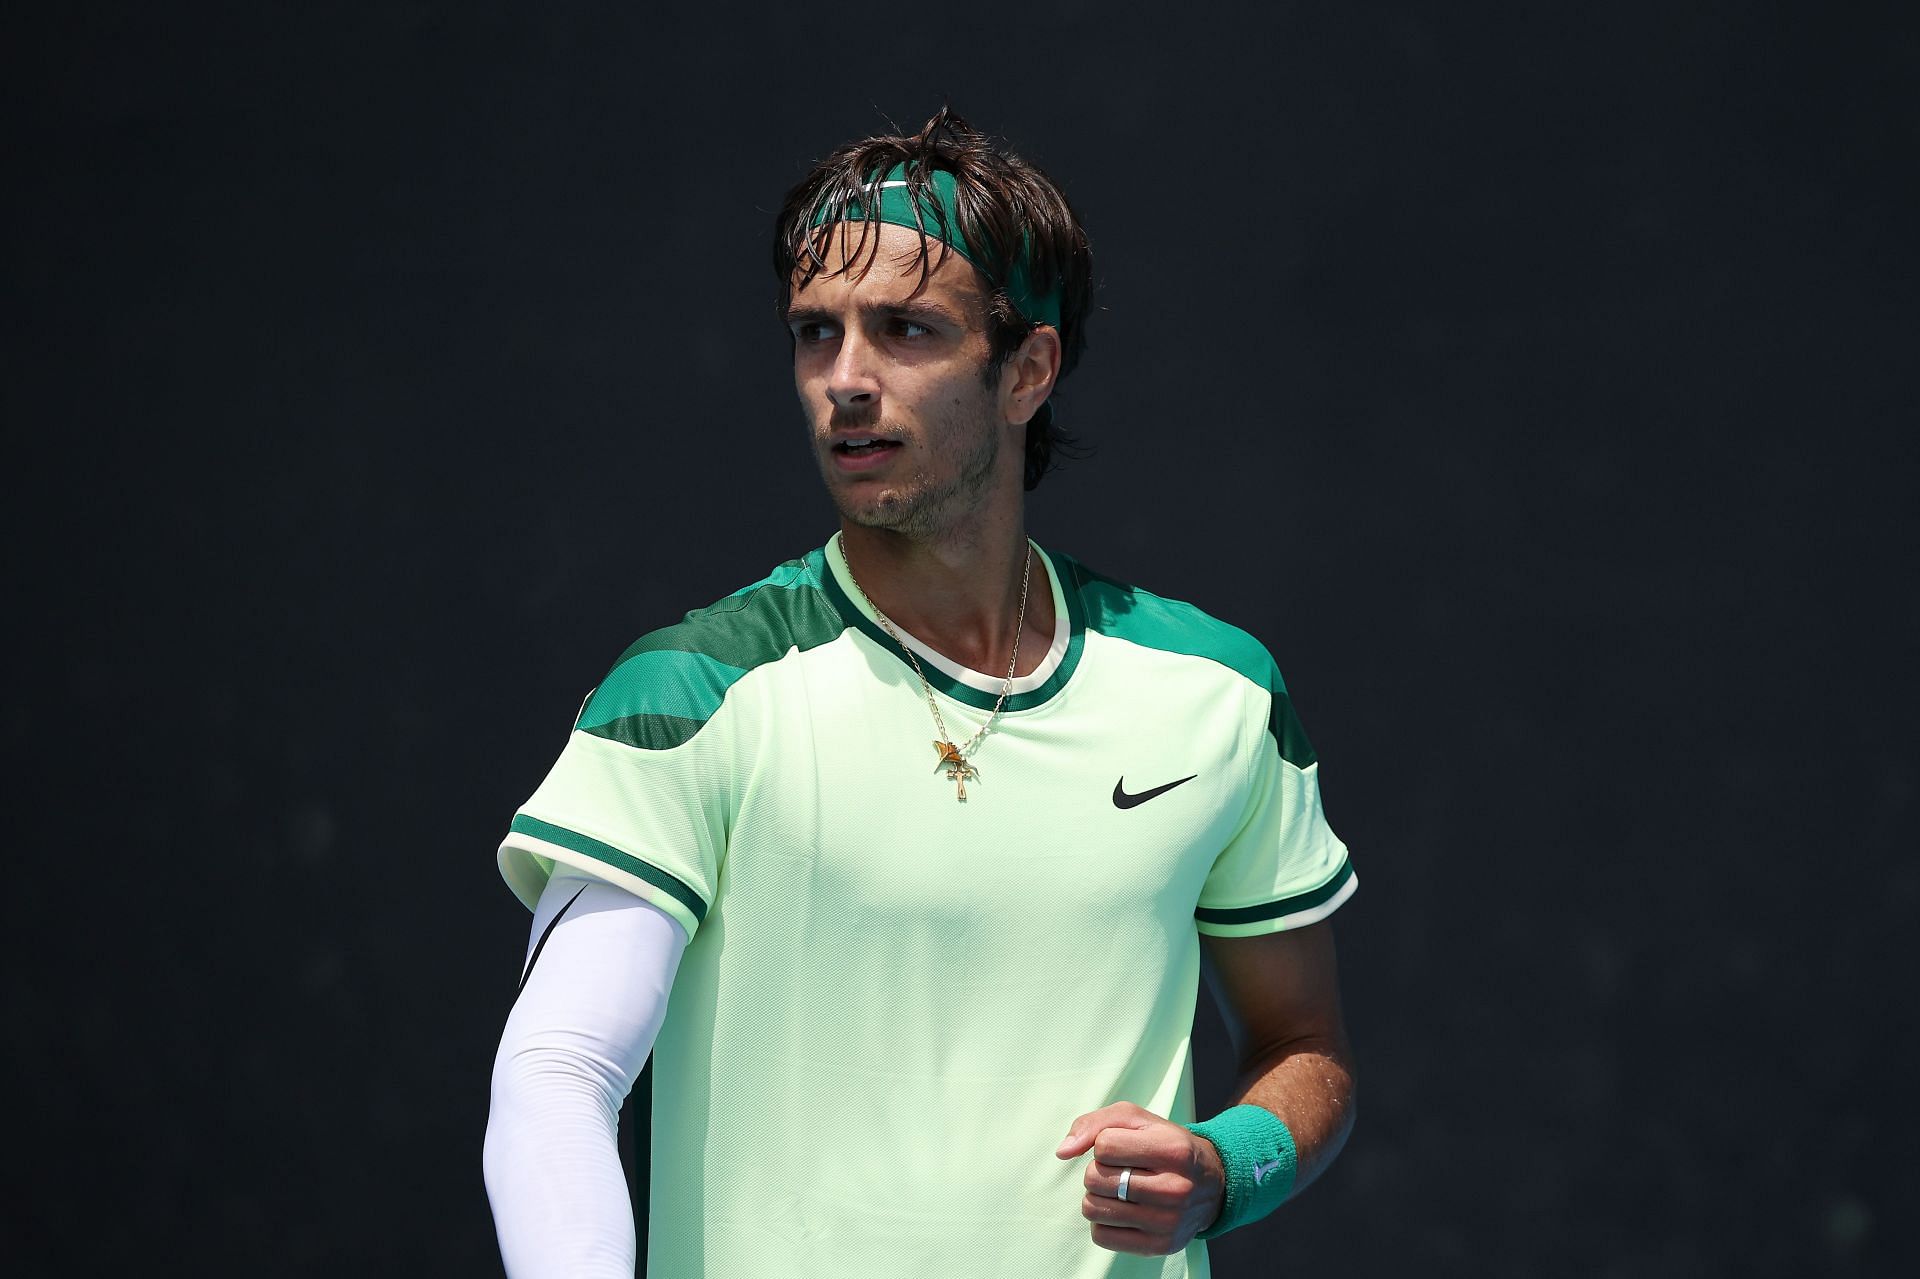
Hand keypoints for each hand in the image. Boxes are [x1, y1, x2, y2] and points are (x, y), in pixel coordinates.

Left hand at [1054, 1101, 1225, 1255]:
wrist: (1211, 1184)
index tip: (1122, 1147)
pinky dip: (1103, 1221)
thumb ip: (1094, 1124)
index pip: (1104, 1146)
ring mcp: (1168, 1222)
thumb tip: (1063, 1152)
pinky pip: (1101, 1236)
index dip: (1104, 1144)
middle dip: (1098, 1170)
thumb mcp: (1137, 1119)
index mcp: (1173, 1149)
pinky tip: (1122, 1210)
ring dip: (1097, 1196)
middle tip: (1120, 1170)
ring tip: (1119, 1190)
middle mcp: (1175, 1188)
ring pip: (1093, 1209)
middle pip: (1095, 1179)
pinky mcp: (1159, 1246)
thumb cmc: (1166, 1145)